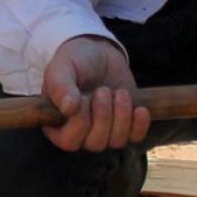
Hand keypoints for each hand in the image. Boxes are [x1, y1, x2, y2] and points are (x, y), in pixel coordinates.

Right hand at [41, 36, 149, 151]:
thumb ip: (60, 86)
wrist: (99, 53)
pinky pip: (135, 137)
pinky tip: (139, 108)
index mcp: (57, 124)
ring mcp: (104, 132)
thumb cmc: (75, 62)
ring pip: (116, 141)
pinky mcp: (125, 127)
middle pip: (95, 143)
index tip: (83, 98)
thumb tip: (69, 108)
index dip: (80, 122)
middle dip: (103, 116)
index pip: (69, 141)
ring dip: (121, 116)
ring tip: (120, 93)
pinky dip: (139, 125)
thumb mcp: (62, 68)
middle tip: (103, 90)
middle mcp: (80, 134)